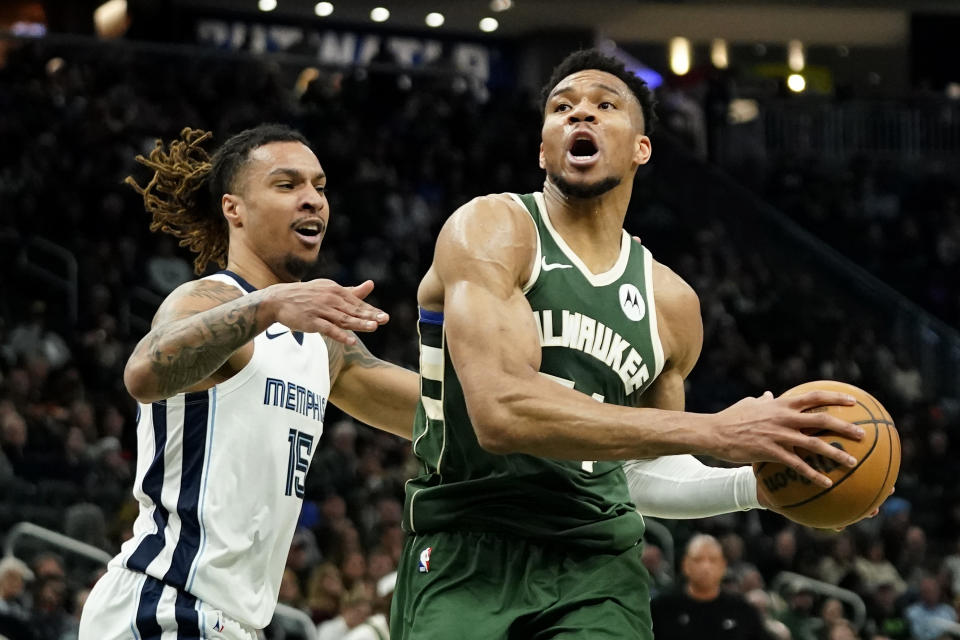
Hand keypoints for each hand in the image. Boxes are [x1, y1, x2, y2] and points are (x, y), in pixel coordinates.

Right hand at [266, 279, 388, 343]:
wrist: (279, 300)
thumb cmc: (307, 295)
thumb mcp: (329, 289)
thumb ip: (351, 291)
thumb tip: (371, 284)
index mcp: (335, 290)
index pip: (356, 302)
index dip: (371, 310)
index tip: (384, 317)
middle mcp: (329, 299)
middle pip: (353, 310)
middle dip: (370, 315)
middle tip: (384, 319)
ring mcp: (320, 310)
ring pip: (343, 318)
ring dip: (359, 323)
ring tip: (373, 327)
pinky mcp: (311, 321)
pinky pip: (328, 329)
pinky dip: (340, 334)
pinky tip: (351, 341)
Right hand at [708, 390, 864, 487]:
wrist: (714, 432)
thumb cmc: (731, 417)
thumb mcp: (749, 404)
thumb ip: (763, 401)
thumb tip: (769, 394)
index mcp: (781, 404)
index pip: (813, 396)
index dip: (835, 398)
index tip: (853, 402)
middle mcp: (783, 417)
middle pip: (821, 420)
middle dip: (845, 427)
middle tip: (863, 435)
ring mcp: (778, 435)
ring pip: (814, 444)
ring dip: (836, 454)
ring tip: (853, 463)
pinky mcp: (771, 452)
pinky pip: (797, 465)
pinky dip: (814, 474)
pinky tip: (826, 483)